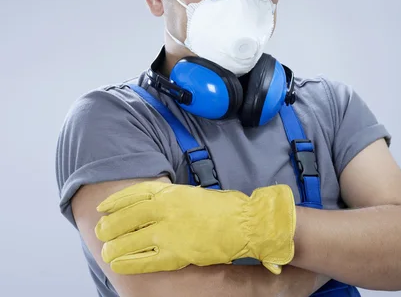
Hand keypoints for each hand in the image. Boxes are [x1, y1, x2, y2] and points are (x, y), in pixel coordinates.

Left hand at [94, 181, 295, 274]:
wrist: (244, 222)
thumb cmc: (223, 208)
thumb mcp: (192, 194)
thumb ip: (171, 198)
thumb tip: (151, 205)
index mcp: (170, 192)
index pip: (133, 194)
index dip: (114, 203)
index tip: (102, 208)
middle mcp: (164, 209)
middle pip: (125, 218)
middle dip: (109, 227)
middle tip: (101, 233)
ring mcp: (167, 231)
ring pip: (129, 240)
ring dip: (114, 247)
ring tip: (107, 252)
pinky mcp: (174, 253)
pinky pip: (143, 260)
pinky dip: (127, 263)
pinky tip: (118, 264)